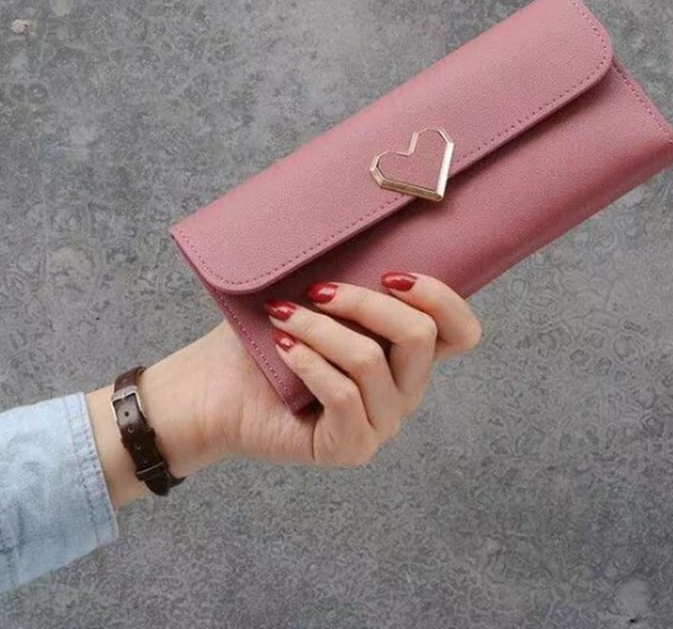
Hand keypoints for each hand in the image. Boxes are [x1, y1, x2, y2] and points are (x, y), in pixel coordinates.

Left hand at [86, 272, 481, 506]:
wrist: (211, 388)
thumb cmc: (264, 335)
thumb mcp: (316, 295)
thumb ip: (352, 272)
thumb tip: (367, 225)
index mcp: (407, 353)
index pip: (462, 332)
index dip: (440, 298)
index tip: (390, 273)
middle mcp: (404, 390)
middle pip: (420, 336)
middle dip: (365, 303)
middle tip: (318, 290)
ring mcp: (381, 423)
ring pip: (372, 362)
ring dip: (321, 330)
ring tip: (282, 317)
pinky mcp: (351, 447)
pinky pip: (344, 396)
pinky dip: (310, 363)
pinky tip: (283, 348)